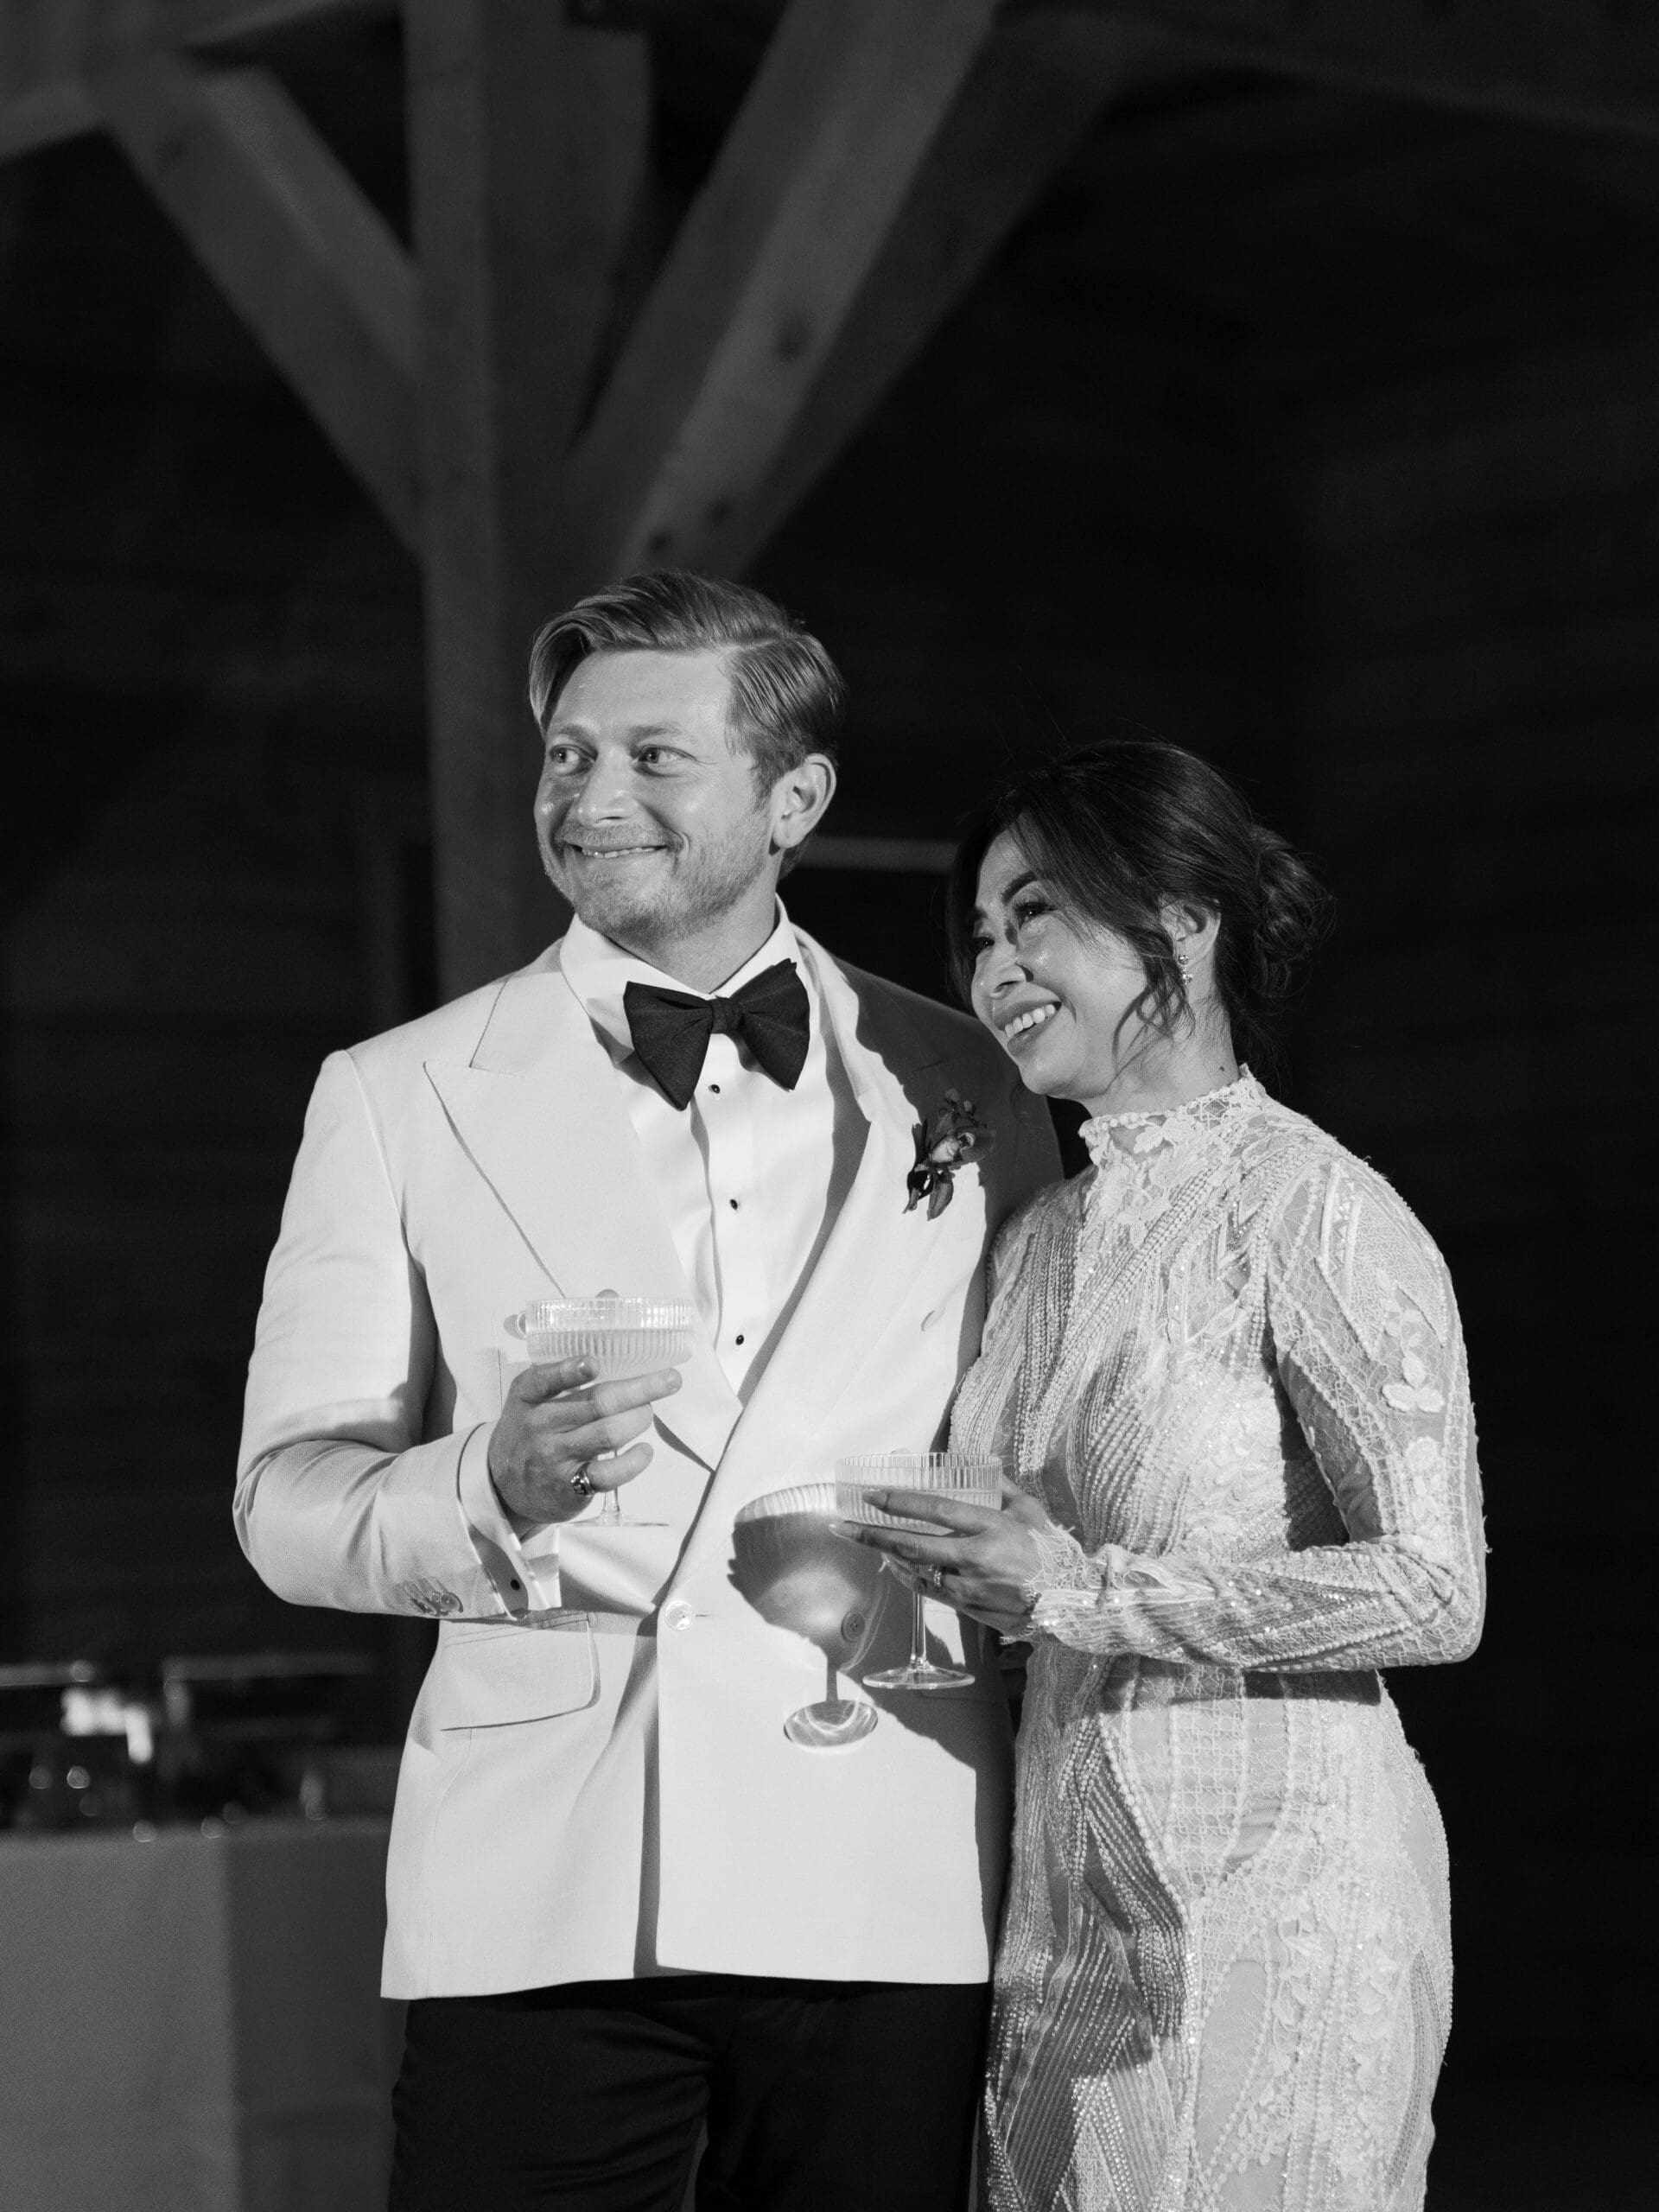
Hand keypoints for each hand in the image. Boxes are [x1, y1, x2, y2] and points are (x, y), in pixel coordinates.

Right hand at [487, 1357, 682, 1526]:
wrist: (504, 1486)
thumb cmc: (528, 1433)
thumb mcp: (528, 1401)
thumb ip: (559, 1380)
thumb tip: (620, 1361)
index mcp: (528, 1397)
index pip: (544, 1380)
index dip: (570, 1371)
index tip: (594, 1363)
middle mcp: (539, 1426)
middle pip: (596, 1403)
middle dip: (640, 1390)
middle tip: (668, 1381)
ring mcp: (555, 1457)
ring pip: (608, 1434)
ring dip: (639, 1420)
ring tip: (648, 1413)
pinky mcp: (570, 1487)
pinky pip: (608, 1474)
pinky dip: (634, 1461)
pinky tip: (645, 1451)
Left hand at [833, 1480, 1055, 1636]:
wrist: (1073, 1602)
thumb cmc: (1052, 1552)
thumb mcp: (1032, 1511)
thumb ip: (1002, 1487)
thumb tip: (980, 1462)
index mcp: (991, 1526)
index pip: (935, 1510)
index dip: (899, 1502)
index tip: (871, 1496)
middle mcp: (974, 1556)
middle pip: (912, 1543)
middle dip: (872, 1534)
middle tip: (844, 1526)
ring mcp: (969, 1586)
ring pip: (916, 1569)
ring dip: (886, 1556)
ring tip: (864, 1542)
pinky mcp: (969, 1608)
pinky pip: (930, 1590)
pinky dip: (910, 1576)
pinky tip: (896, 1567)